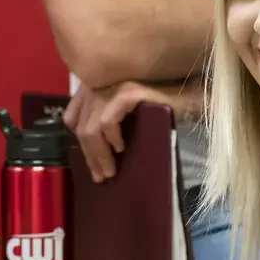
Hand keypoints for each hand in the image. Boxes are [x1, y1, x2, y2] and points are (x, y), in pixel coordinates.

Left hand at [64, 80, 202, 182]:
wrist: (188, 101)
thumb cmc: (155, 111)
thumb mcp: (123, 119)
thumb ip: (103, 123)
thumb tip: (89, 155)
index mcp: (93, 87)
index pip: (71, 118)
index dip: (79, 144)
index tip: (92, 166)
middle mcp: (99, 83)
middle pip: (80, 126)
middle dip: (89, 155)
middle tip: (101, 177)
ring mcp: (113, 85)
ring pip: (91, 126)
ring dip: (99, 154)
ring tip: (110, 170)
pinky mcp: (127, 92)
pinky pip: (107, 121)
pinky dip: (111, 138)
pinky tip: (121, 148)